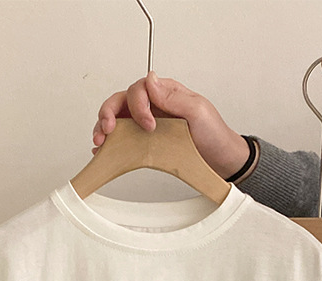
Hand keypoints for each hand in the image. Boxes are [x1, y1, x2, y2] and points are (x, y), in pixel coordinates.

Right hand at [92, 72, 250, 178]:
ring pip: (117, 118)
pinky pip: (122, 138)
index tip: (149, 125)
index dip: (138, 106)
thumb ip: (173, 96)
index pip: (138, 89)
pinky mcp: (144, 141)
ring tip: (101, 140)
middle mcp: (153, 106)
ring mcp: (147, 123)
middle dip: (109, 113)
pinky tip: (105, 150)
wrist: (220, 159)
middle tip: (108, 130)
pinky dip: (110, 143)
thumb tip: (150, 80)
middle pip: (120, 101)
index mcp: (165, 93)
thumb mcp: (198, 111)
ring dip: (104, 127)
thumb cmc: (213, 134)